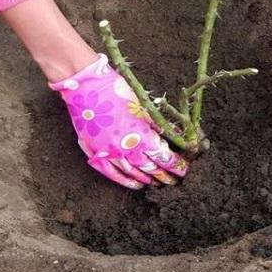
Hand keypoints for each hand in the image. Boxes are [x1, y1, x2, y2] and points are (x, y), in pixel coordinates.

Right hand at [49, 54, 187, 189]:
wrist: (86, 86)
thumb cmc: (117, 91)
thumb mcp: (144, 107)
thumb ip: (159, 126)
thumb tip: (176, 136)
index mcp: (141, 136)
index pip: (164, 157)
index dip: (176, 165)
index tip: (184, 169)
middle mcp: (126, 149)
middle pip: (151, 169)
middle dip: (165, 175)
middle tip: (174, 180)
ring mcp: (109, 153)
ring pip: (133, 173)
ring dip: (148, 179)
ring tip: (158, 183)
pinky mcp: (96, 152)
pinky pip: (112, 173)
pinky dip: (126, 181)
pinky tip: (136, 185)